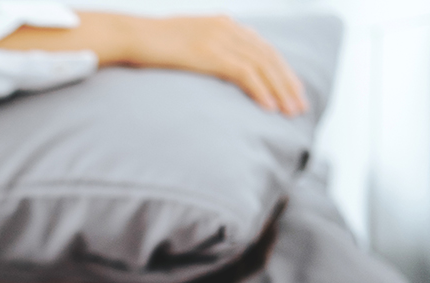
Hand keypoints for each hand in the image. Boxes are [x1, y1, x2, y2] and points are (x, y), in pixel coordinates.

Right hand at [121, 15, 308, 115]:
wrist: (130, 35)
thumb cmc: (149, 45)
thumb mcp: (183, 43)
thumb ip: (203, 51)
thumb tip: (211, 69)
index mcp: (223, 23)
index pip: (262, 47)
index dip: (280, 69)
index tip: (291, 89)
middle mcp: (227, 27)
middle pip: (269, 56)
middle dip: (287, 82)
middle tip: (300, 105)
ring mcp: (219, 38)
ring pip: (262, 65)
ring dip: (280, 90)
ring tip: (290, 111)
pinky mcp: (210, 53)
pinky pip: (244, 73)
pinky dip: (260, 90)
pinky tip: (269, 106)